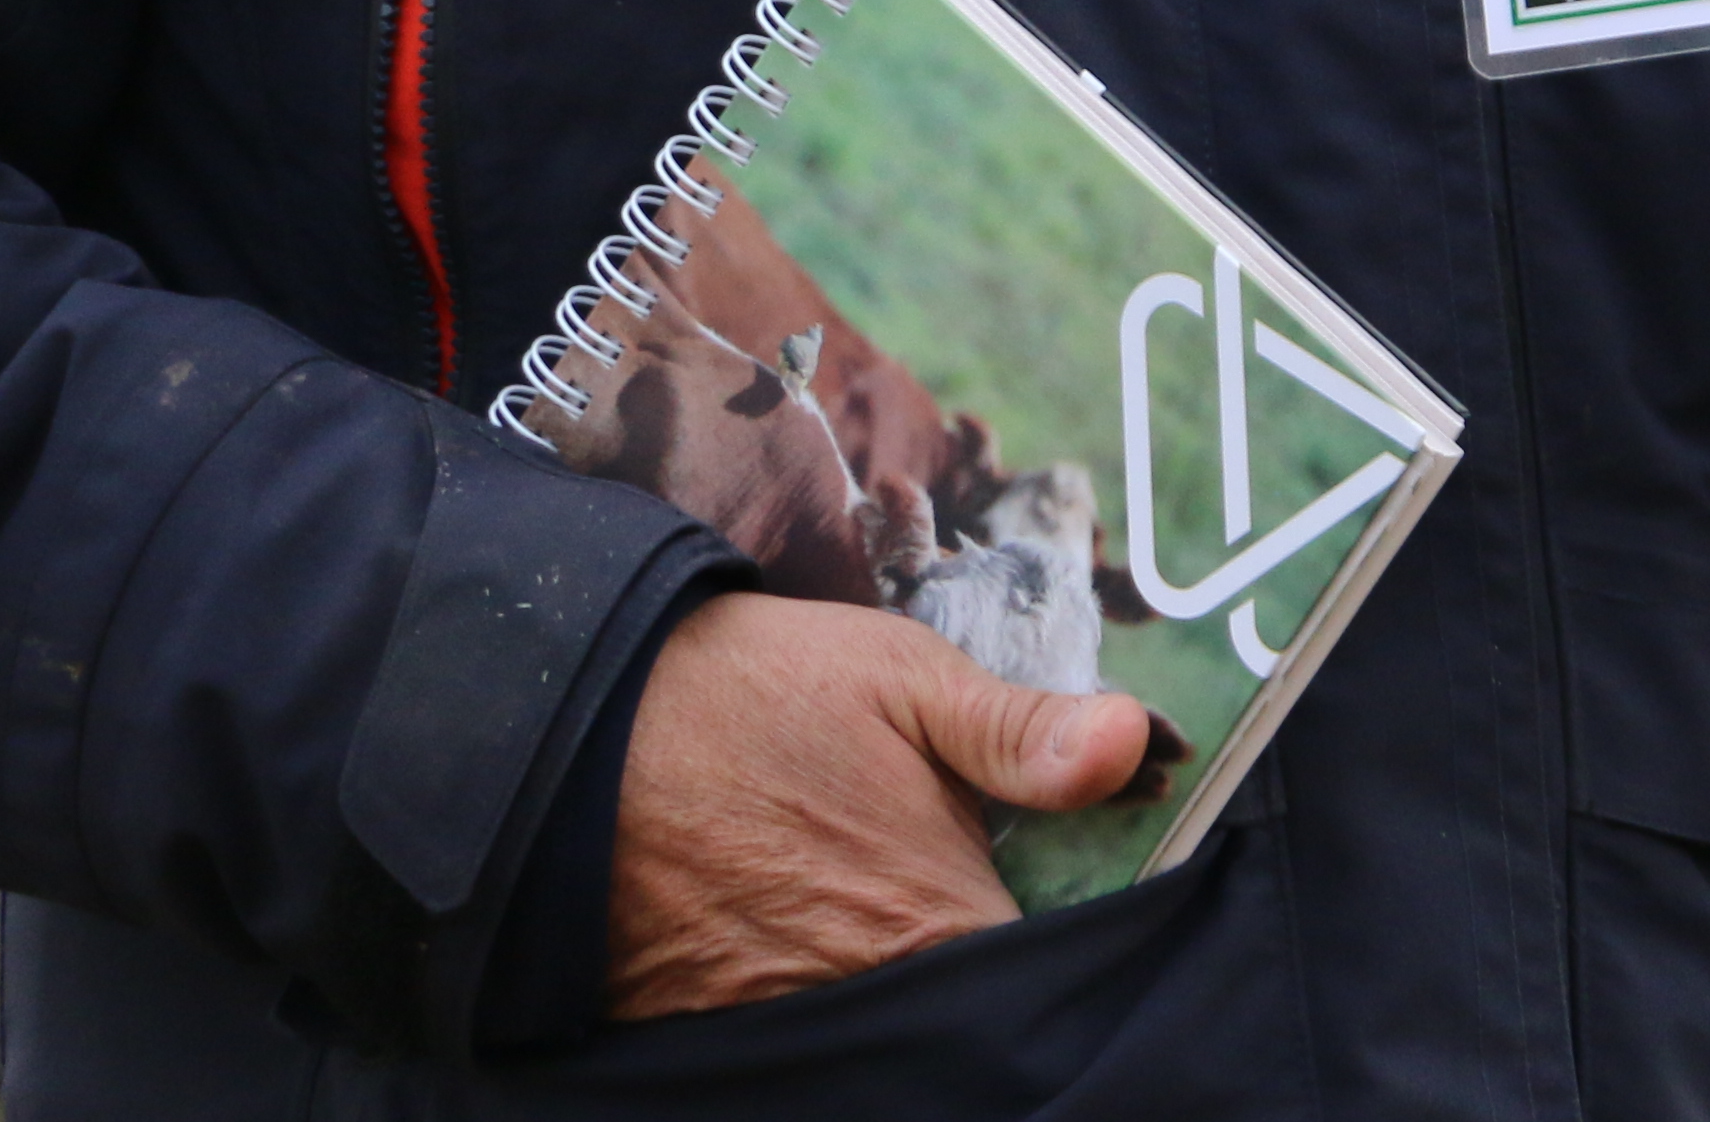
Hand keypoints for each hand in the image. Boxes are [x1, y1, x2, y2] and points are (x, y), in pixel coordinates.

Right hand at [605, 591, 1166, 1021]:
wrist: (575, 725)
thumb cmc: (758, 691)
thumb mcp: (906, 678)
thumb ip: (1023, 732)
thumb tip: (1134, 745)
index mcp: (932, 917)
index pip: (1031, 976)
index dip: (1053, 949)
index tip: (1051, 901)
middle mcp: (861, 992)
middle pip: (954, 1008)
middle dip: (967, 965)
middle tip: (942, 885)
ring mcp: (776, 1020)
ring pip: (876, 1024)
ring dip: (890, 979)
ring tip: (859, 898)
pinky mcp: (700, 1031)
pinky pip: (788, 1032)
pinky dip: (806, 994)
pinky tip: (795, 931)